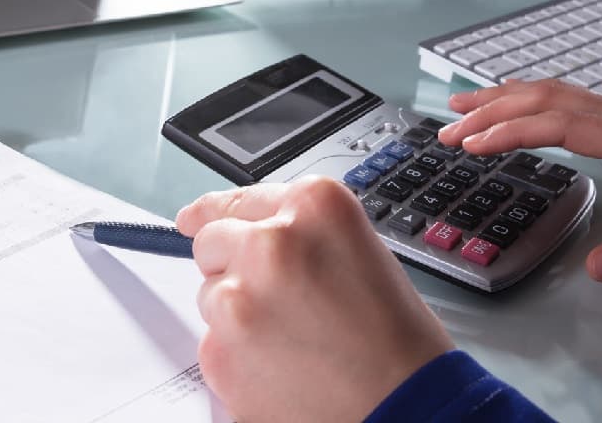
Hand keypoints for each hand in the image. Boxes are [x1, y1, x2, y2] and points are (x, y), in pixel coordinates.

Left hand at [177, 177, 452, 422]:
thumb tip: (246, 232)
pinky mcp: (220, 352)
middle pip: (212, 242)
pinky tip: (282, 367)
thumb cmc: (397, 340)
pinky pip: (211, 343)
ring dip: (237, 313)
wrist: (407, 408)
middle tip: (276, 301)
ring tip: (294, 340)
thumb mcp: (359, 253)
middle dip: (232, 266)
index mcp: (313, 208)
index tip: (193, 217)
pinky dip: (237, 356)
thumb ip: (301, 234)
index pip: (240, 200)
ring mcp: (240, 298)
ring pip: (210, 295)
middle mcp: (271, 243)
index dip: (215, 213)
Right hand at [440, 80, 601, 284]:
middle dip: (494, 112)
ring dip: (505, 98)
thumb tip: (597, 268)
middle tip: (447, 131)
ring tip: (460, 110)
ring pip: (558, 92)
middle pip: (552, 101)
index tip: (473, 143)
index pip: (567, 126)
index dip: (514, 130)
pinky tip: (510, 102)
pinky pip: (571, 97)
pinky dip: (530, 97)